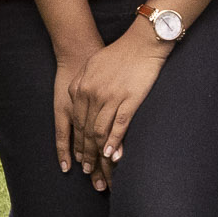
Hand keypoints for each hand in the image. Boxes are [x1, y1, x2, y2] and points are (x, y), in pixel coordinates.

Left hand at [53, 20, 167, 182]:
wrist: (141, 42)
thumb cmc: (118, 54)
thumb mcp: (92, 66)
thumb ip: (81, 85)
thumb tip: (77, 102)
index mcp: (81, 88)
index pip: (76, 123)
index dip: (78, 144)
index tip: (79, 161)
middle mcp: (92, 94)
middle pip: (86, 131)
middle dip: (86, 155)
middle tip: (88, 173)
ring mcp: (110, 98)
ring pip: (100, 133)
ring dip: (98, 155)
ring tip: (100, 170)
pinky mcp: (129, 100)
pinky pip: (119, 126)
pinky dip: (114, 143)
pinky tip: (112, 156)